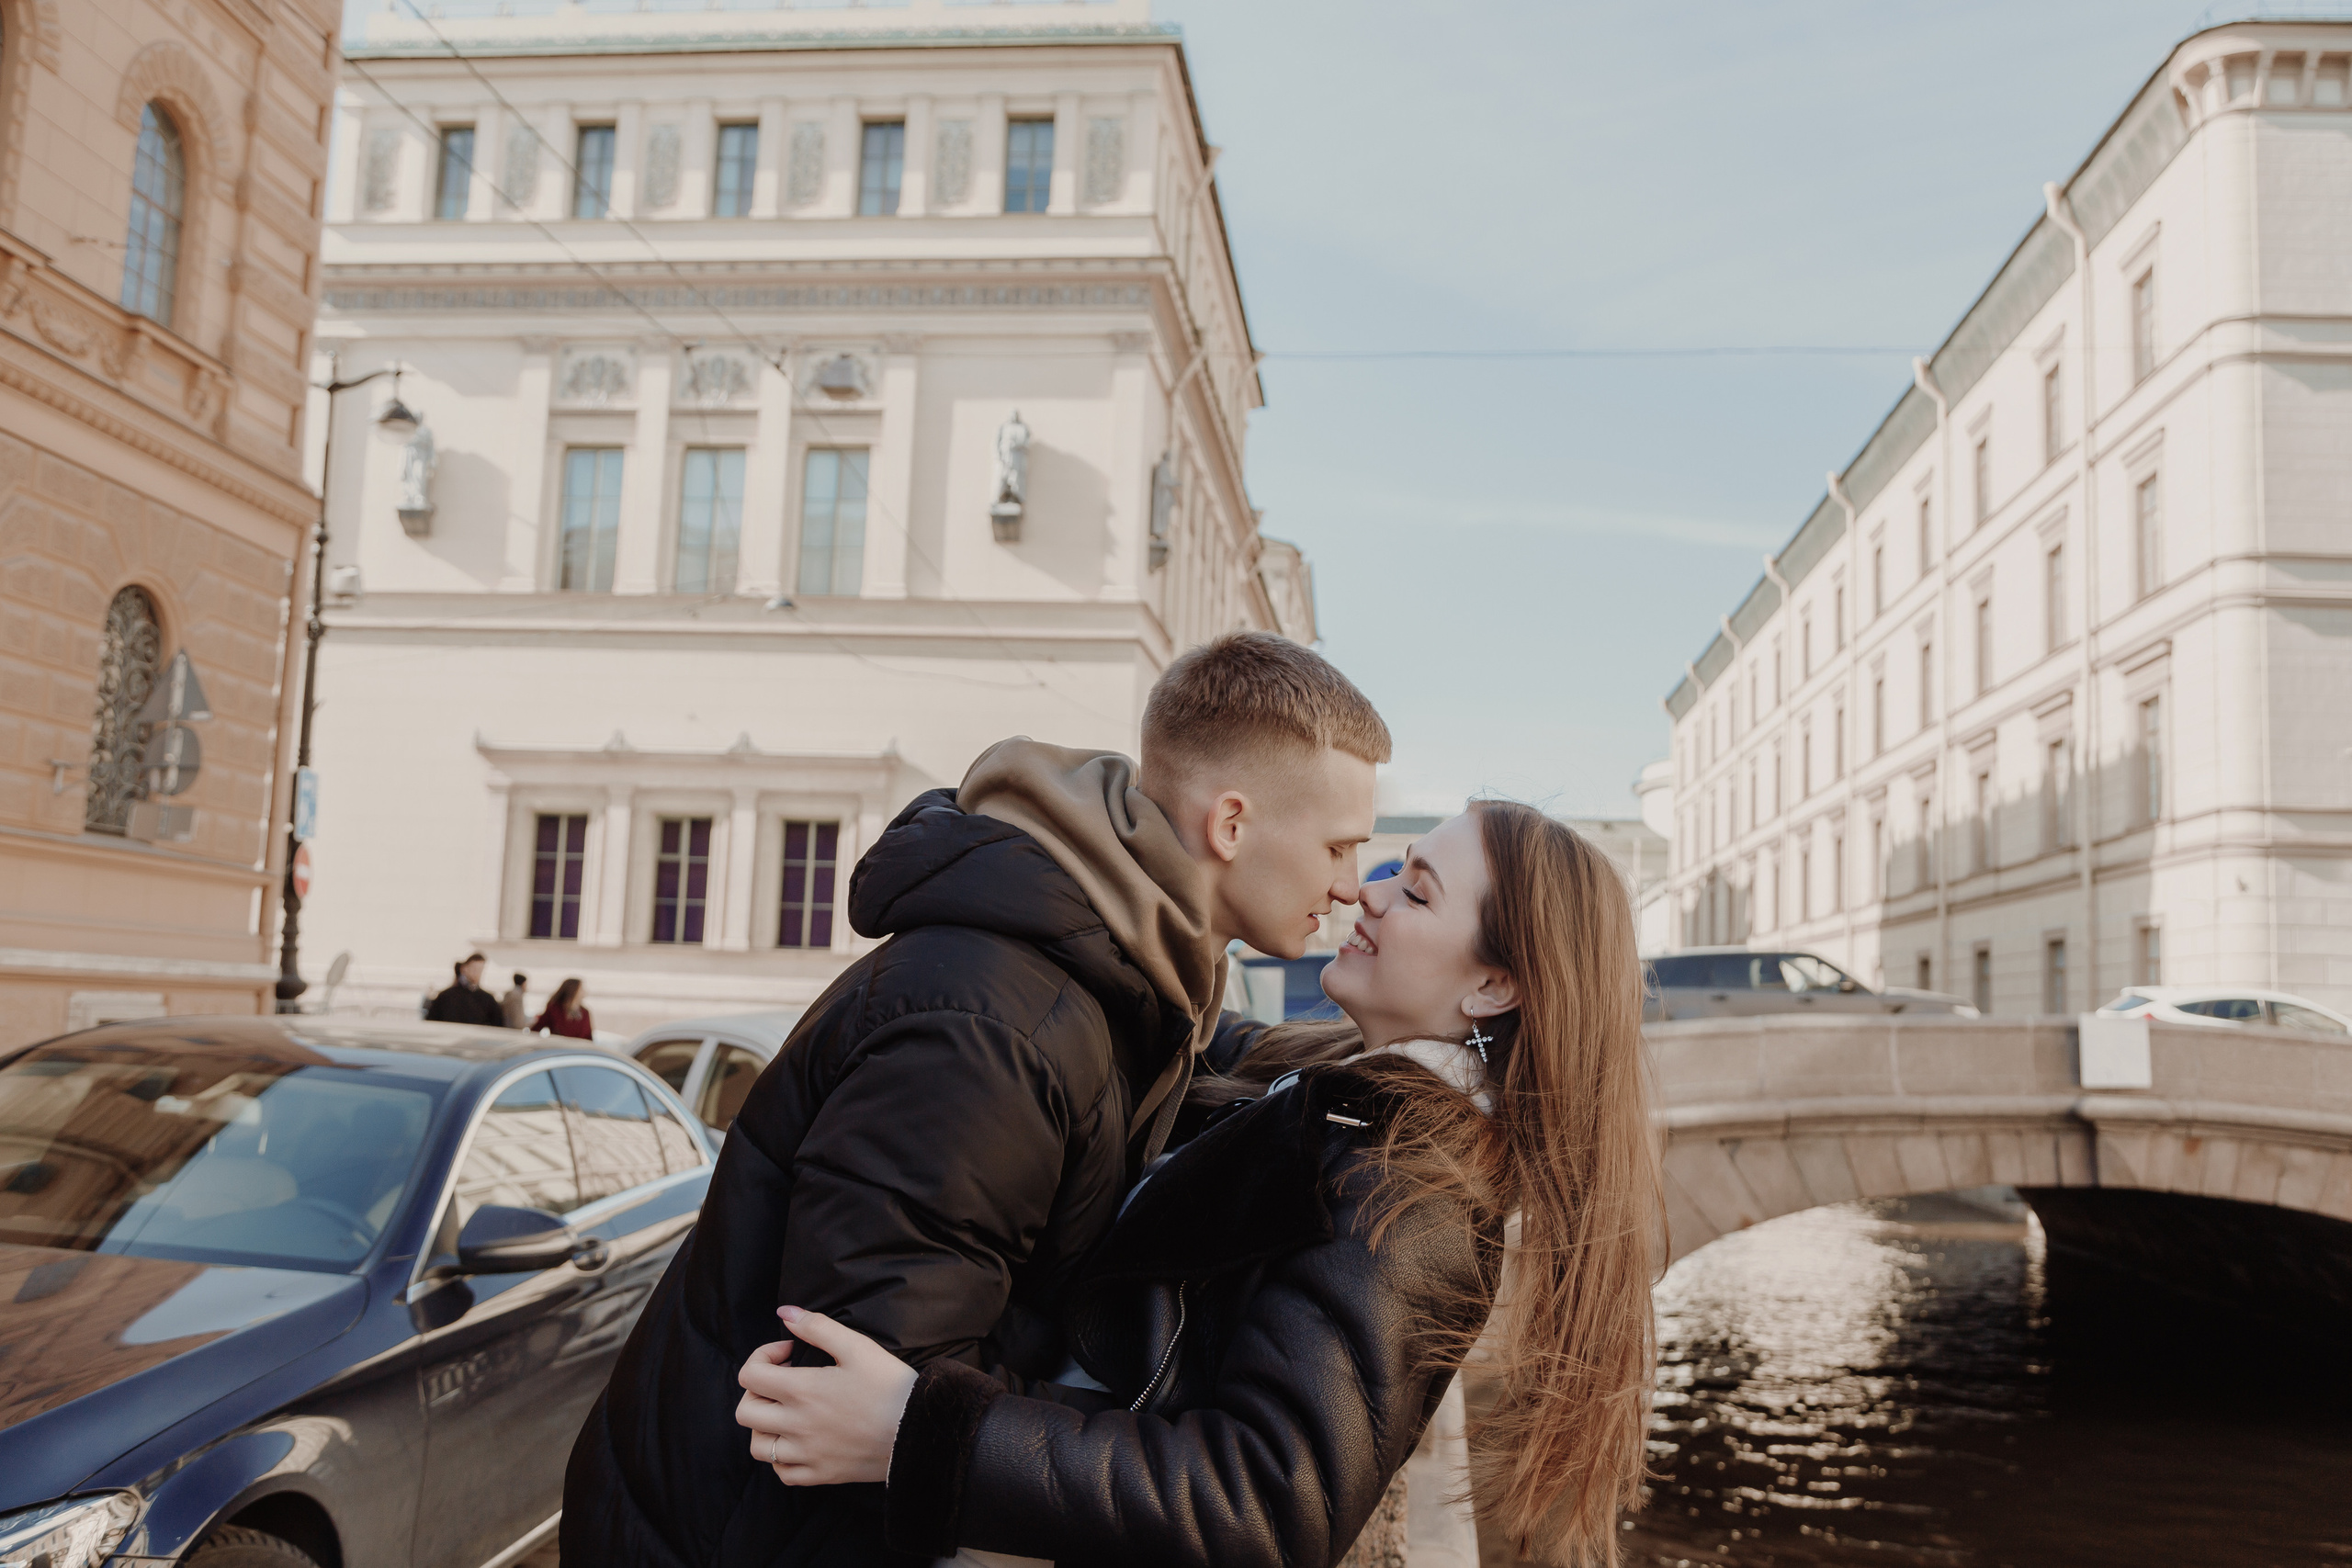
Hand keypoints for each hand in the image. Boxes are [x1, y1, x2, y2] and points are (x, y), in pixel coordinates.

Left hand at [736, 1305, 917, 1486]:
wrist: (920, 1431)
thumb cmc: (890, 1386)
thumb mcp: (858, 1347)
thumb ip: (817, 1327)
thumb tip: (785, 1312)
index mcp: (803, 1391)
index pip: (750, 1375)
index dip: (762, 1356)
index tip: (790, 1352)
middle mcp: (796, 1426)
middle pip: (745, 1411)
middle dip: (757, 1391)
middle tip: (785, 1382)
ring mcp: (806, 1454)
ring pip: (757, 1446)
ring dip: (764, 1425)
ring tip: (788, 1412)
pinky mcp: (820, 1475)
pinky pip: (782, 1472)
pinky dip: (781, 1457)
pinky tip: (800, 1440)